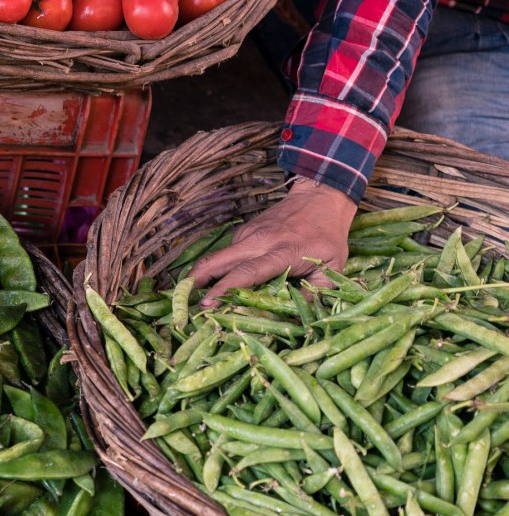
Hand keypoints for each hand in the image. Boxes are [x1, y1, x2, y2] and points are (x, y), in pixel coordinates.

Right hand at [190, 176, 357, 307]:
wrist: (320, 197)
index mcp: (282, 252)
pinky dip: (221, 267)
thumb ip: (315, 294)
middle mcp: (259, 241)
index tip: (208, 304)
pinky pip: (229, 252)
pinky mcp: (245, 230)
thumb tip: (296, 318)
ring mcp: (249, 233)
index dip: (225, 289)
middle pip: (219, 260)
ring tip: (198, 295)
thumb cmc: (328, 237)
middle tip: (183, 300)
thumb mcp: (331, 268)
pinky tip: (223, 279)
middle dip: (198, 279)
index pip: (248, 273)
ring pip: (220, 256)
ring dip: (206, 275)